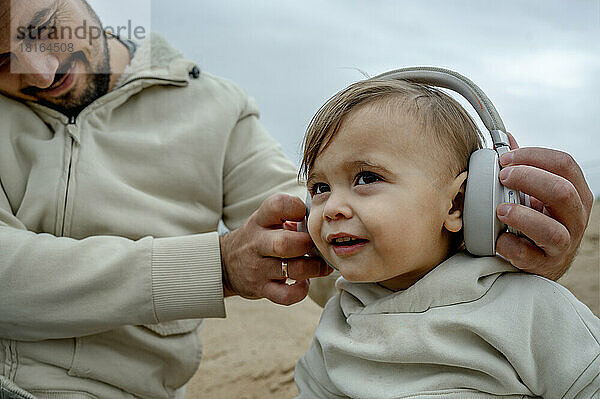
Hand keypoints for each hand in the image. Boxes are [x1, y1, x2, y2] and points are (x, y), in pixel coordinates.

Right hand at [219, 193, 332, 304]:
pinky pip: (286, 295)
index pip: (278, 205)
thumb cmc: (256, 239)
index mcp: (260, 221)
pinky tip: (303, 282)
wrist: (225, 264)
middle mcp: (257, 243)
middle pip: (285, 243)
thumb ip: (290, 216)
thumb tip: (320, 219)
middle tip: (316, 245)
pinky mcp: (262, 289)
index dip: (297, 208)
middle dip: (307, 244)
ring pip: (293, 270)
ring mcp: (259, 269)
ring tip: (319, 265)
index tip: (305, 215)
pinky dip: (301, 291)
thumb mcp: (265, 220)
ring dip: (314, 268)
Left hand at [495, 133, 593, 279]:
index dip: (533, 156)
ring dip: (521, 216)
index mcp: (575, 193)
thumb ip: (523, 167)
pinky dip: (509, 246)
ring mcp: (564, 244)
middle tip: (502, 177)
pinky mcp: (545, 265)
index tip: (506, 158)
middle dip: (528, 179)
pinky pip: (529, 256)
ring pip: (551, 230)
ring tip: (500, 209)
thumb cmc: (537, 219)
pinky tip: (498, 238)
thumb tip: (506, 138)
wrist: (541, 262)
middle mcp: (575, 217)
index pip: (564, 164)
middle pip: (562, 191)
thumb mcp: (535, 192)